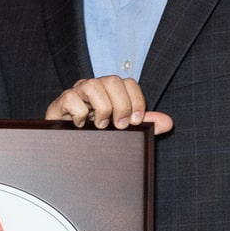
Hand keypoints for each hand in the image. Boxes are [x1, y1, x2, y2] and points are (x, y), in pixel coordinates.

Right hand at [46, 76, 172, 134]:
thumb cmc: (97, 137)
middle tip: (120, 125)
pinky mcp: (60, 103)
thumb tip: (169, 123)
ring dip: (102, 109)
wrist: (67, 150)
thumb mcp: (123, 132)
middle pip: (112, 80)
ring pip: (93, 85)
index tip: (136, 121)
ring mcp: (76, 93)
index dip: (136, 101)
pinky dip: (79, 114)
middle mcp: (94, 88)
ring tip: (101, 126)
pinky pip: (72, 99)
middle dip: (121, 104)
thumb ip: (145, 126)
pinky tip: (81, 126)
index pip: (128, 83)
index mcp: (110, 92)